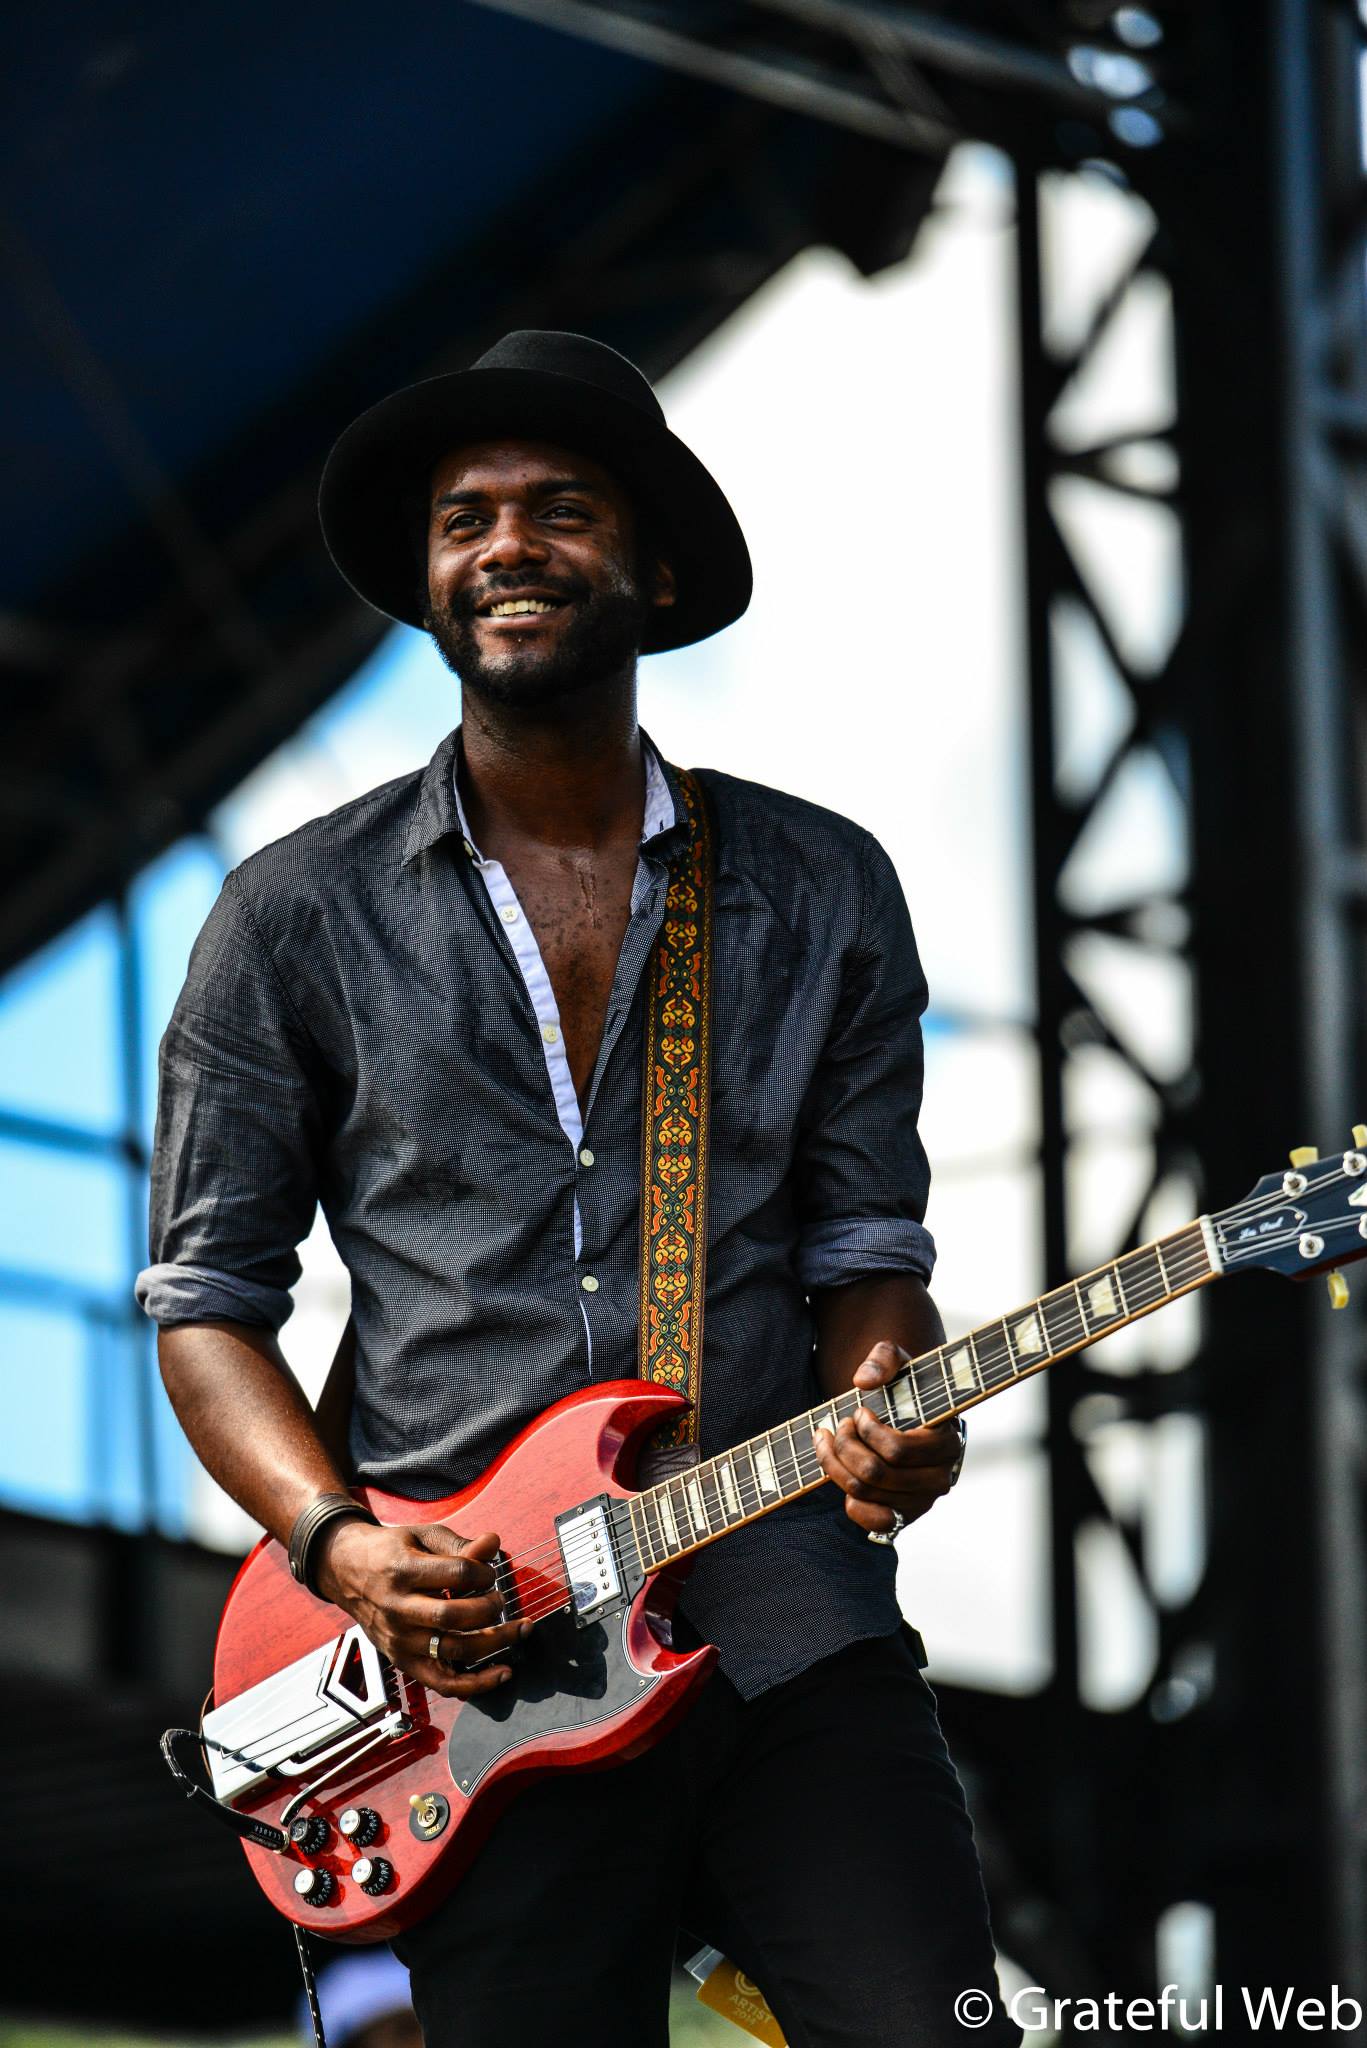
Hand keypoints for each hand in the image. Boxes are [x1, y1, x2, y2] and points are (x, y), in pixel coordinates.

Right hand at [314, 1519, 528, 1698]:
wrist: (346, 1571)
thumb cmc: (391, 1551)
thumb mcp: (421, 1536)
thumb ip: (458, 1543)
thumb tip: (494, 1543)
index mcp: (403, 1570)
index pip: (457, 1573)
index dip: (484, 1571)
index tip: (490, 1571)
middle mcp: (398, 1609)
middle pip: (454, 1617)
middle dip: (490, 1608)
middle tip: (501, 1600)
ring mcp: (399, 1639)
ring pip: (452, 1651)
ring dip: (494, 1643)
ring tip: (518, 1630)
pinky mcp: (402, 1660)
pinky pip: (441, 1682)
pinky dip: (475, 1684)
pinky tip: (502, 1673)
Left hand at [812, 1339, 960, 1536]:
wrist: (911, 1420)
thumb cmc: (906, 1391)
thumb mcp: (899, 1364)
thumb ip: (884, 1358)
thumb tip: (864, 1380)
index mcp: (947, 1440)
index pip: (897, 1450)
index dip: (867, 1432)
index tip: (858, 1411)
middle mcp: (941, 1476)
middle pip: (875, 1473)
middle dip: (845, 1446)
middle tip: (839, 1425)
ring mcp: (923, 1501)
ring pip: (865, 1493)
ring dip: (835, 1464)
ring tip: (829, 1440)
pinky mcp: (906, 1517)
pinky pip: (873, 1522)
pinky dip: (850, 1500)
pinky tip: (842, 1474)